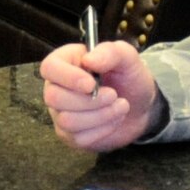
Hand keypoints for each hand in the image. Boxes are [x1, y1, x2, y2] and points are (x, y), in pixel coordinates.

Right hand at [39, 40, 160, 151]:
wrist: (140, 106)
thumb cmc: (128, 78)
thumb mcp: (127, 58)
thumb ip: (110, 52)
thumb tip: (88, 59)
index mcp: (65, 62)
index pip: (49, 68)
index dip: (68, 78)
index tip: (91, 84)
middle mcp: (57, 87)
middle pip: (54, 98)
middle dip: (89, 101)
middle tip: (114, 95)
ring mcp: (60, 113)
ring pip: (67, 120)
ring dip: (100, 115)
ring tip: (121, 106)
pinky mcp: (70, 135)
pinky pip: (78, 137)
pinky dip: (102, 129)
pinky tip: (114, 119)